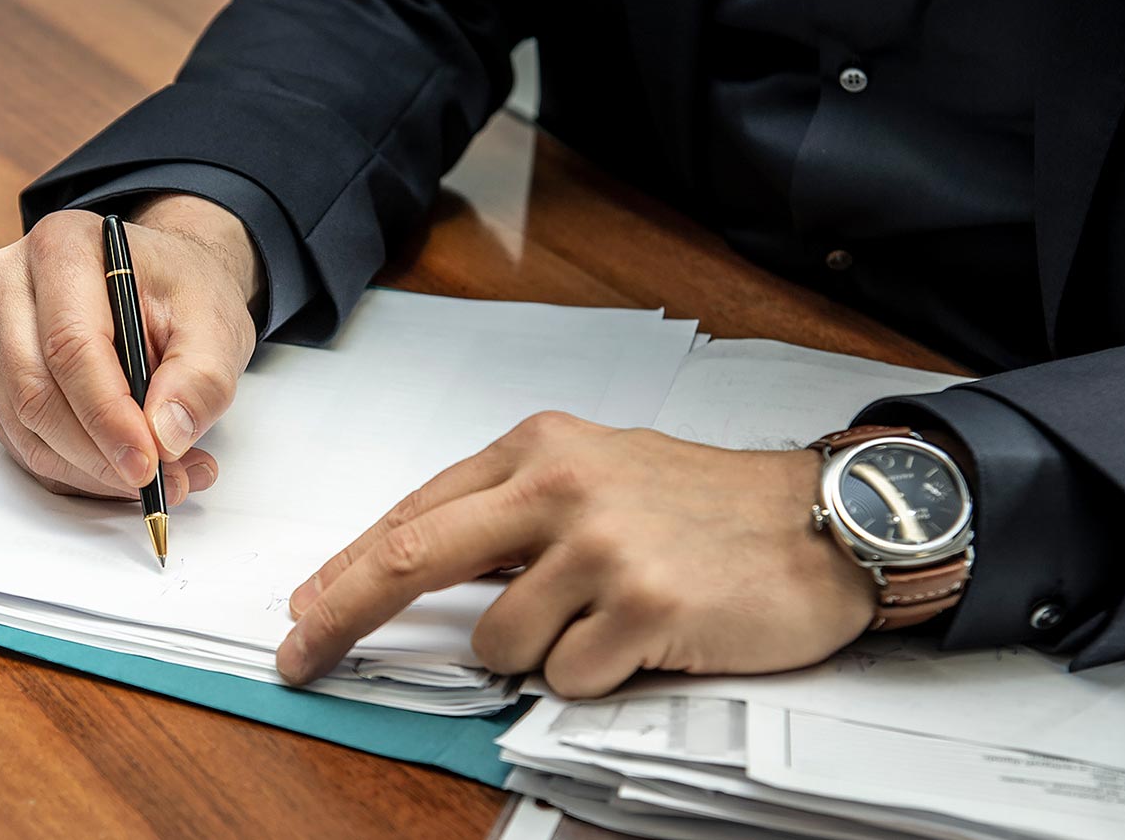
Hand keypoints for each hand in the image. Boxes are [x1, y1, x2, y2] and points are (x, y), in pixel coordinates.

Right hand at [0, 195, 262, 499]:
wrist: (162, 287)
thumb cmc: (180, 293)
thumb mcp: (216, 324)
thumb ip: (200, 378)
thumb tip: (165, 436)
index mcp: (63, 248)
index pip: (70, 345)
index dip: (107, 415)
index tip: (148, 462)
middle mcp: (10, 285)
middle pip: (36, 392)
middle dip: (100, 454)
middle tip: (162, 481)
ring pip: (26, 429)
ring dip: (93, 471)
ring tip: (165, 475)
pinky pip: (24, 445)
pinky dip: (78, 471)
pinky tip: (127, 466)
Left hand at [275, 412, 877, 697]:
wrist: (823, 521)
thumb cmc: (704, 503)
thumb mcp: (597, 471)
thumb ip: (510, 511)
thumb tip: (417, 565)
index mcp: (539, 447)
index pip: (413, 514)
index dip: (345, 569)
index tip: (304, 609)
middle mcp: (560, 487)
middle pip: (411, 560)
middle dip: (342, 616)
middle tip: (301, 655)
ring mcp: (602, 545)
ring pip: (498, 642)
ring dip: (538, 652)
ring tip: (608, 617)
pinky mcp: (643, 605)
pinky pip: (568, 677)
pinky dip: (596, 673)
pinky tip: (647, 635)